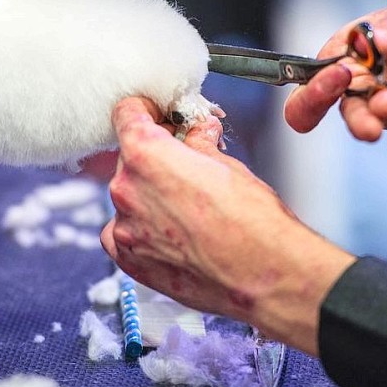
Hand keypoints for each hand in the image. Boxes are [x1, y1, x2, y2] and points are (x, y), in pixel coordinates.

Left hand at [100, 97, 354, 355]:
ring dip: (149, 196)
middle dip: (155, 158)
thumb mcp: (227, 165)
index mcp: (146, 155)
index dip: (146, 111)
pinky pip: (122, 234)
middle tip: (187, 167)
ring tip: (187, 210)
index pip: (126, 113)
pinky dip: (141, 230)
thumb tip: (197, 135)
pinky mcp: (129, 261)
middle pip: (128, 159)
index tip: (158, 117)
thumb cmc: (253, 222)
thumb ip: (199, 145)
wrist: (264, 275)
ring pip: (128, 198)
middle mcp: (126, 189)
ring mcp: (124, 228)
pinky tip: (171, 234)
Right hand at [284, 0, 386, 154]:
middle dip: (332, 112)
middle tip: (349, 106)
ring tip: (386, 111)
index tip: (337, 77)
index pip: (322, 70)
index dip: (317, 81)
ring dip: (367, 123)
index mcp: (360, 49)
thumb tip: (376, 43)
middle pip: (332, 104)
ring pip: (365, 124)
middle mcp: (370, 80)